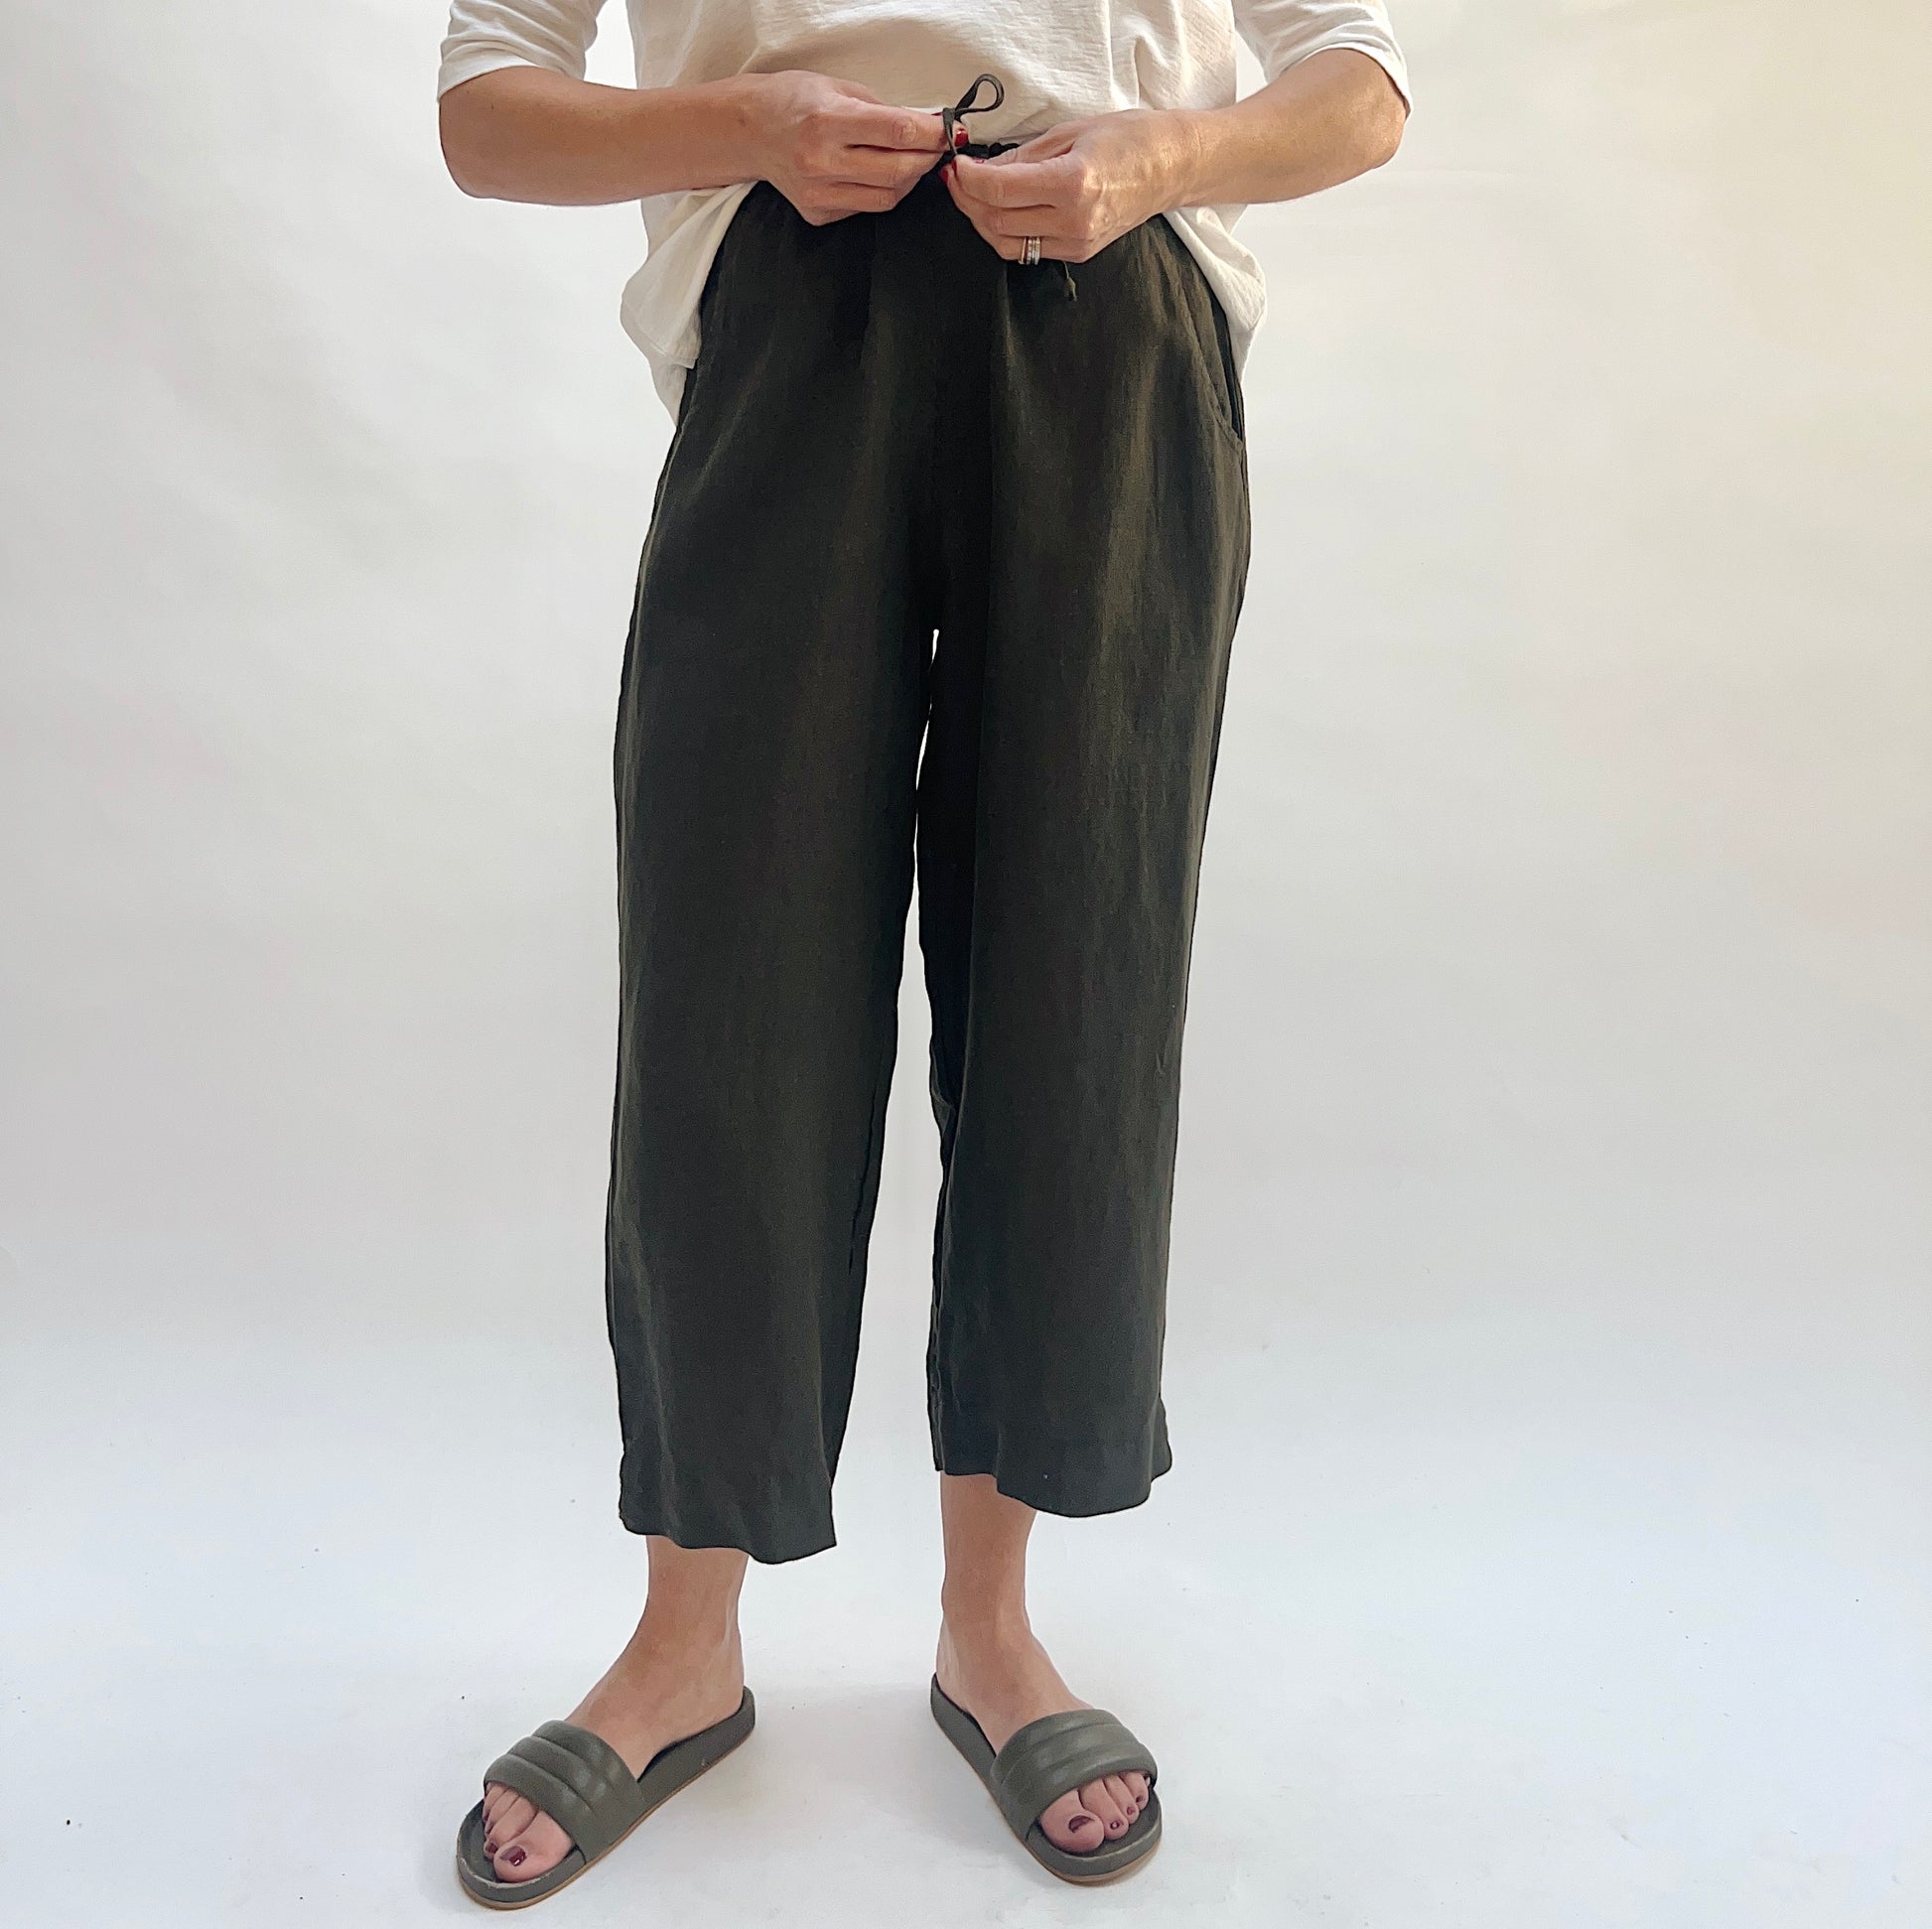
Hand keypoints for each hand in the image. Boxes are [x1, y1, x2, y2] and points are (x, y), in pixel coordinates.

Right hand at [751, 71, 947, 224]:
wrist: (750, 131)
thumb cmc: (792, 102)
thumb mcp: (837, 88)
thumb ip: (881, 110)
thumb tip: (923, 124)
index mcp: (828, 121)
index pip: (897, 130)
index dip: (931, 133)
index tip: (949, 131)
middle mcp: (822, 161)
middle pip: (899, 171)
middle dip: (926, 159)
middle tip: (936, 148)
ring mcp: (819, 193)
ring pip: (888, 197)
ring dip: (908, 179)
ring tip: (909, 160)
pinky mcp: (818, 213)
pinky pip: (864, 207)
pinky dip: (880, 191)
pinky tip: (874, 173)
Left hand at [941, 108, 1196, 261]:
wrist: (1170, 167)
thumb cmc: (1127, 139)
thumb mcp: (1070, 132)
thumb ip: (1022, 156)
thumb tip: (982, 170)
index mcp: (1072, 183)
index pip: (999, 190)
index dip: (967, 179)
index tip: (955, 165)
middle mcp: (1073, 221)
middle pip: (996, 221)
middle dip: (967, 200)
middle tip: (957, 178)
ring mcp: (1075, 243)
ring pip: (1005, 244)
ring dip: (982, 221)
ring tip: (974, 196)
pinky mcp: (1078, 253)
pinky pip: (1026, 250)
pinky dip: (1005, 231)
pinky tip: (1001, 210)